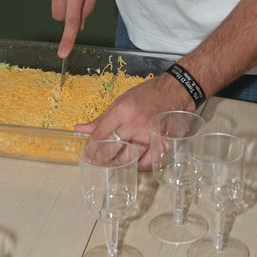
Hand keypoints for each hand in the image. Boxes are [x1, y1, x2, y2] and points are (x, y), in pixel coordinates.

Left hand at [75, 73, 194, 169]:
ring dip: (117, 164)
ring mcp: (148, 135)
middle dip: (101, 159)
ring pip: (127, 159)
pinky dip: (137, 165)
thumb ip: (103, 118)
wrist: (176, 90)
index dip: (91, 147)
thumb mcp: (122, 100)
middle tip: (98, 162)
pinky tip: (133, 162)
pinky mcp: (162, 144)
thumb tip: (80, 129)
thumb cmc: (148, 94)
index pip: (100, 134)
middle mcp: (133, 124)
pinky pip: (145, 163)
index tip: (87, 153)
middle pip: (111, 150)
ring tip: (114, 162)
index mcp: (122, 110)